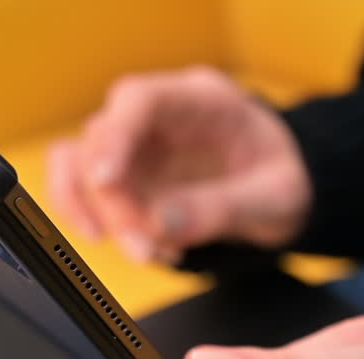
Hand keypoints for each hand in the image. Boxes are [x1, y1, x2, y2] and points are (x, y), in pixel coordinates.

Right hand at [47, 66, 310, 263]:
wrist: (283, 191)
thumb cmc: (283, 180)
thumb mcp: (274, 197)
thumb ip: (222, 208)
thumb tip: (160, 225)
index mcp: (202, 100)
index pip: (140, 100)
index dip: (115, 137)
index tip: (104, 181)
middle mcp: (159, 114)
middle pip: (102, 138)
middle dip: (115, 200)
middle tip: (146, 248)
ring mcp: (136, 144)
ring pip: (80, 164)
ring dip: (99, 214)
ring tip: (146, 253)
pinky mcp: (126, 175)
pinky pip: (86, 191)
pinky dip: (102, 222)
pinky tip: (148, 248)